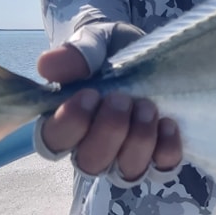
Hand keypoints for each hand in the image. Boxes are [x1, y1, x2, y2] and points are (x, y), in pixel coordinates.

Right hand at [36, 43, 182, 178]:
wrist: (151, 51)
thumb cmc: (112, 51)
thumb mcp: (96, 42)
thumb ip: (76, 53)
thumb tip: (46, 67)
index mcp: (66, 120)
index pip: (53, 140)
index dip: (69, 124)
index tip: (88, 94)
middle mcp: (93, 147)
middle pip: (90, 162)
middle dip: (108, 131)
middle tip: (122, 99)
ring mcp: (127, 157)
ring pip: (126, 172)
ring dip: (138, 141)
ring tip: (148, 108)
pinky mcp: (159, 157)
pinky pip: (162, 168)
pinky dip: (167, 150)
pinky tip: (169, 123)